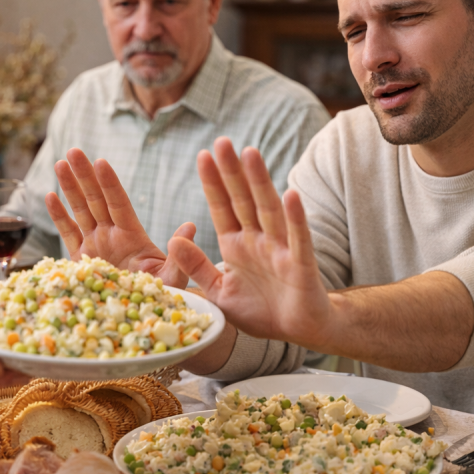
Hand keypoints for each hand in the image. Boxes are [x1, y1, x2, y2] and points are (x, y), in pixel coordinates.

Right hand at [45, 148, 194, 287]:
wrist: (140, 317)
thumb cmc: (160, 297)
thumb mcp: (172, 278)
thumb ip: (178, 255)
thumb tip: (190, 226)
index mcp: (132, 236)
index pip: (118, 203)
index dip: (110, 184)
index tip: (101, 162)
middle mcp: (111, 236)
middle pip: (96, 200)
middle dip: (85, 175)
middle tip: (75, 151)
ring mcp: (95, 246)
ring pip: (80, 211)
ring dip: (70, 187)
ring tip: (60, 163)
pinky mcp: (80, 261)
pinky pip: (67, 234)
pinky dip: (58, 216)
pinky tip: (49, 196)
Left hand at [167, 137, 334, 348]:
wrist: (298, 331)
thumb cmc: (259, 309)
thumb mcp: (218, 290)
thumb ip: (196, 266)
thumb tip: (172, 240)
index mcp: (236, 244)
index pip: (222, 207)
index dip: (213, 182)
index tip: (203, 155)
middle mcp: (258, 240)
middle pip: (243, 199)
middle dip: (232, 172)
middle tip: (221, 141)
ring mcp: (280, 249)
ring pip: (268, 210)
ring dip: (259, 182)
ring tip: (250, 153)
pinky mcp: (300, 265)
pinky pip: (297, 239)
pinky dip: (295, 218)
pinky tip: (291, 195)